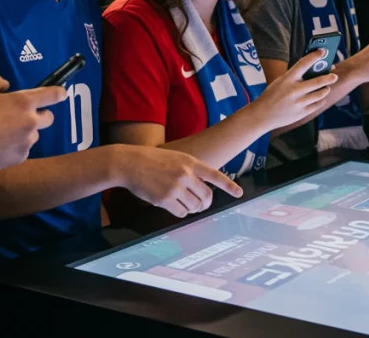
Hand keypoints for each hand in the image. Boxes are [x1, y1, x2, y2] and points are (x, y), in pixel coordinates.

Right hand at [0, 75, 65, 173]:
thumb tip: (7, 85)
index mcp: (23, 102)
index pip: (54, 95)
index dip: (59, 93)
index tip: (59, 93)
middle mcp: (30, 122)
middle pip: (49, 118)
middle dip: (39, 115)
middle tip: (20, 116)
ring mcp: (27, 142)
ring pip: (34, 134)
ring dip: (25, 132)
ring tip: (2, 133)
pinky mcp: (20, 157)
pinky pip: (24, 149)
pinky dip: (15, 146)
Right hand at [119, 148, 242, 217]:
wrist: (129, 162)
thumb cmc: (151, 159)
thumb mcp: (176, 157)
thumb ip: (189, 169)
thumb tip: (200, 188)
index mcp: (190, 162)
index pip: (215, 175)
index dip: (229, 186)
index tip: (239, 193)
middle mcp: (185, 174)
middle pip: (206, 196)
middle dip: (206, 203)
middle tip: (202, 205)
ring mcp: (175, 187)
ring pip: (195, 206)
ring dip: (193, 208)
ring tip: (186, 204)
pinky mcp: (164, 199)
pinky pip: (181, 212)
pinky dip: (181, 212)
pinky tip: (175, 206)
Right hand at [253, 49, 336, 129]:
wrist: (262, 115)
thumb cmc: (272, 95)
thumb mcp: (280, 82)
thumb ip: (295, 77)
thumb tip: (315, 71)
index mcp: (287, 79)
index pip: (303, 64)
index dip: (315, 56)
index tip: (323, 51)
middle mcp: (294, 90)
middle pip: (318, 81)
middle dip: (329, 77)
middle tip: (334, 76)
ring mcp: (299, 103)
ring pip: (320, 94)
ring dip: (325, 89)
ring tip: (326, 87)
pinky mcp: (302, 113)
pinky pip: (317, 105)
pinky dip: (321, 100)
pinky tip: (321, 97)